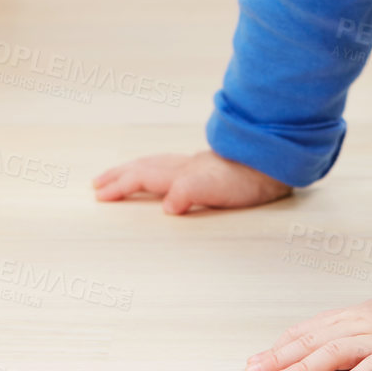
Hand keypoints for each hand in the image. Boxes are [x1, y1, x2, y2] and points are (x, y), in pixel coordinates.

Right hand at [91, 149, 291, 213]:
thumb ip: (188, 194)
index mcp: (182, 173)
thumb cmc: (247, 181)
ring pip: (158, 164)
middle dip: (120, 175)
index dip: (120, 186)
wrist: (274, 166)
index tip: (98, 196)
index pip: (143, 177)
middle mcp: (186, 167)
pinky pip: (174, 168)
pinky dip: (158, 171)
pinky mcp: (210, 171)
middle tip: (97, 183)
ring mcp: (198, 167)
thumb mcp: (216, 190)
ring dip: (135, 170)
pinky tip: (166, 178)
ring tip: (122, 176)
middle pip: (145, 167)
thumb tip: (167, 206)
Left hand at [244, 262, 371, 370]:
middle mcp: (359, 326)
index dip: (278, 348)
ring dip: (307, 366)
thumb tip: (301, 351)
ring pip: (338, 352)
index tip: (253, 363)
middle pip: (314, 341)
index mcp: (349, 318)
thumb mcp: (366, 318)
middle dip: (280, 359)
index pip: (306, 332)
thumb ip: (336, 333)